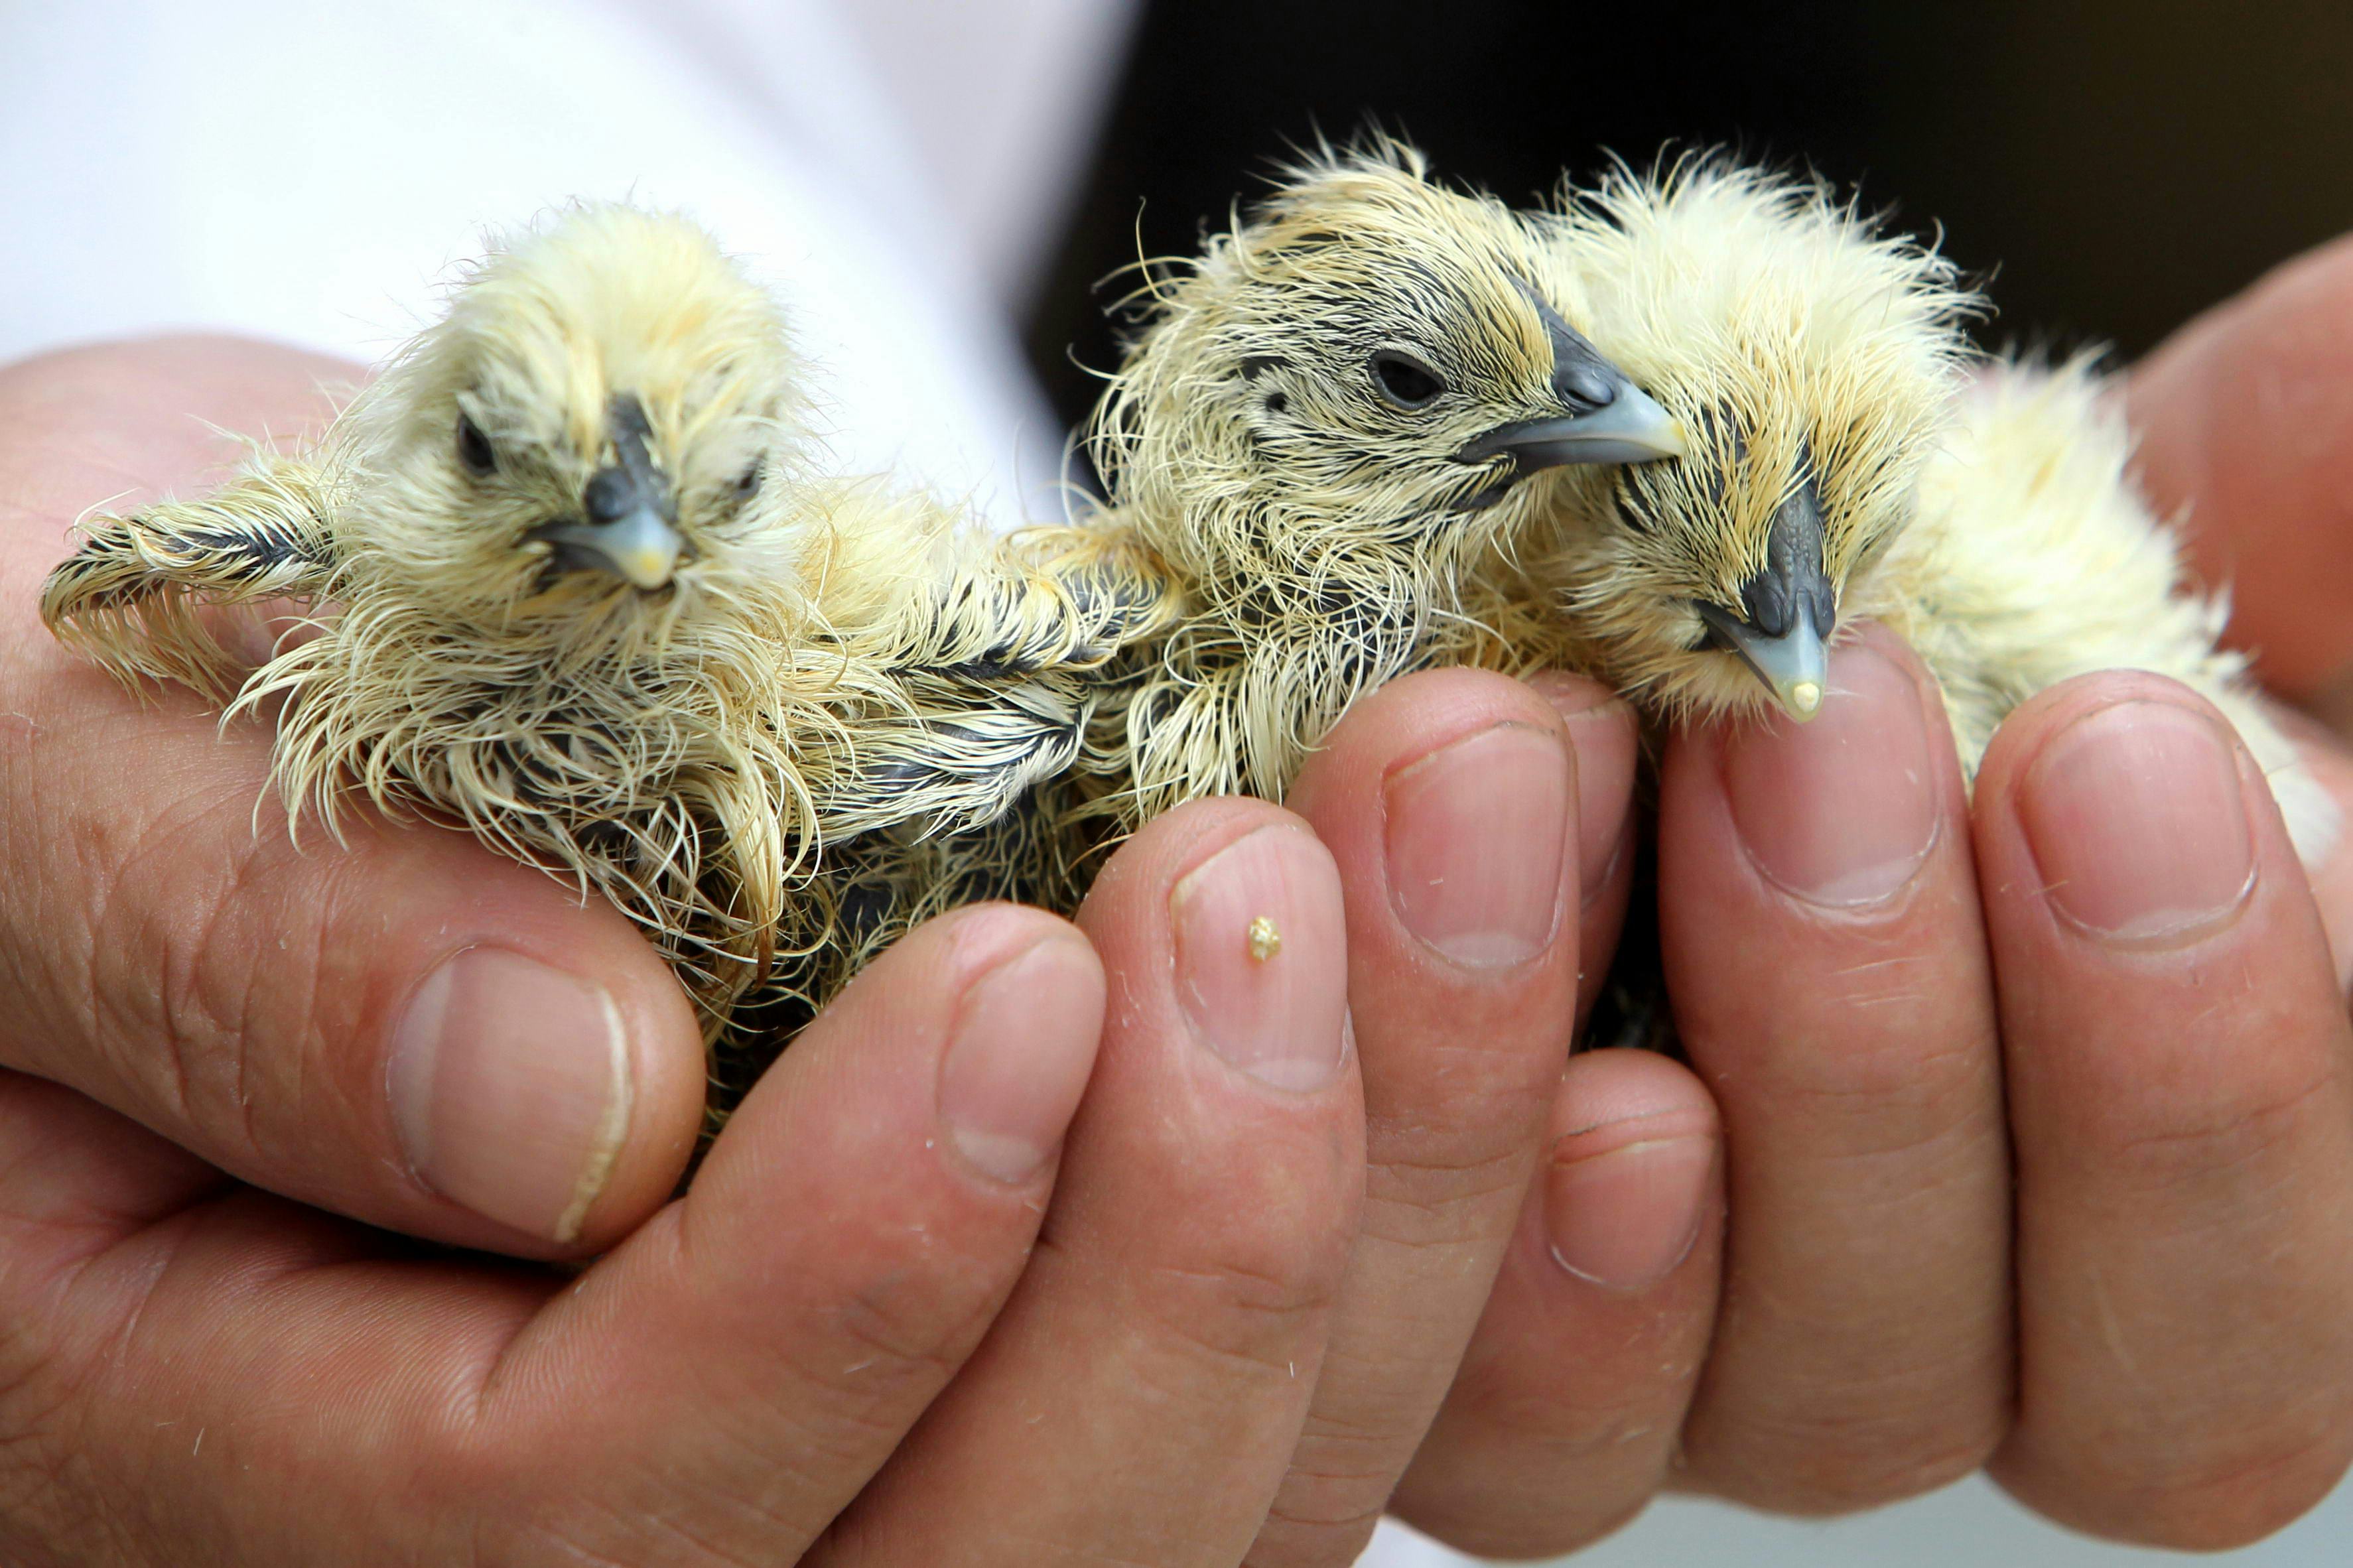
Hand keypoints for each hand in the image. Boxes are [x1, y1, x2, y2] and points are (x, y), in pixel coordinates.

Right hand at [0, 337, 1370, 1563]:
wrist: (251, 657)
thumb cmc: (77, 689)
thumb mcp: (53, 763)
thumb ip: (232, 943)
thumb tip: (556, 1092)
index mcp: (252, 1427)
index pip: (575, 1505)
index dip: (834, 1280)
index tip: (1014, 972)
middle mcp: (565, 1516)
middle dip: (1180, 1260)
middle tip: (1283, 882)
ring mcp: (839, 1433)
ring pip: (1183, 1520)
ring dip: (1387, 1202)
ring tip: (1466, 826)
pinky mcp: (1027, 1318)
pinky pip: (1292, 1396)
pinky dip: (1462, 1226)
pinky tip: (1573, 1035)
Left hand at [1390, 238, 2352, 1555]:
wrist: (1618, 602)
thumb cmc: (1955, 594)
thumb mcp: (2161, 533)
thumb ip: (2308, 504)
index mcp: (2106, 1222)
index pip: (2214, 1331)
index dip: (2187, 1094)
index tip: (2107, 744)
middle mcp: (1863, 1341)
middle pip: (1892, 1379)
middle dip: (1853, 1044)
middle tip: (1793, 728)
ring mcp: (1601, 1348)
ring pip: (1593, 1402)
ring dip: (1537, 1081)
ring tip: (1502, 756)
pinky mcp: (1386, 1302)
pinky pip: (1349, 1342)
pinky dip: (1330, 1141)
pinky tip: (1308, 911)